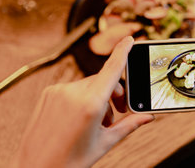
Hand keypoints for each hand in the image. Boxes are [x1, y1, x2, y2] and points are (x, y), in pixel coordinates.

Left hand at [11, 36, 153, 167]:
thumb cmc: (69, 162)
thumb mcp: (105, 143)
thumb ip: (129, 125)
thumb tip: (147, 116)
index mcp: (90, 104)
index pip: (112, 69)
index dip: (123, 51)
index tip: (130, 39)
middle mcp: (72, 93)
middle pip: (103, 81)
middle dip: (113, 95)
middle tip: (116, 114)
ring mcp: (57, 92)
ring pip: (88, 85)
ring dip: (97, 98)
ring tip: (95, 122)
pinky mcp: (48, 94)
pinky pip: (72, 89)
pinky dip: (80, 98)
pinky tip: (79, 118)